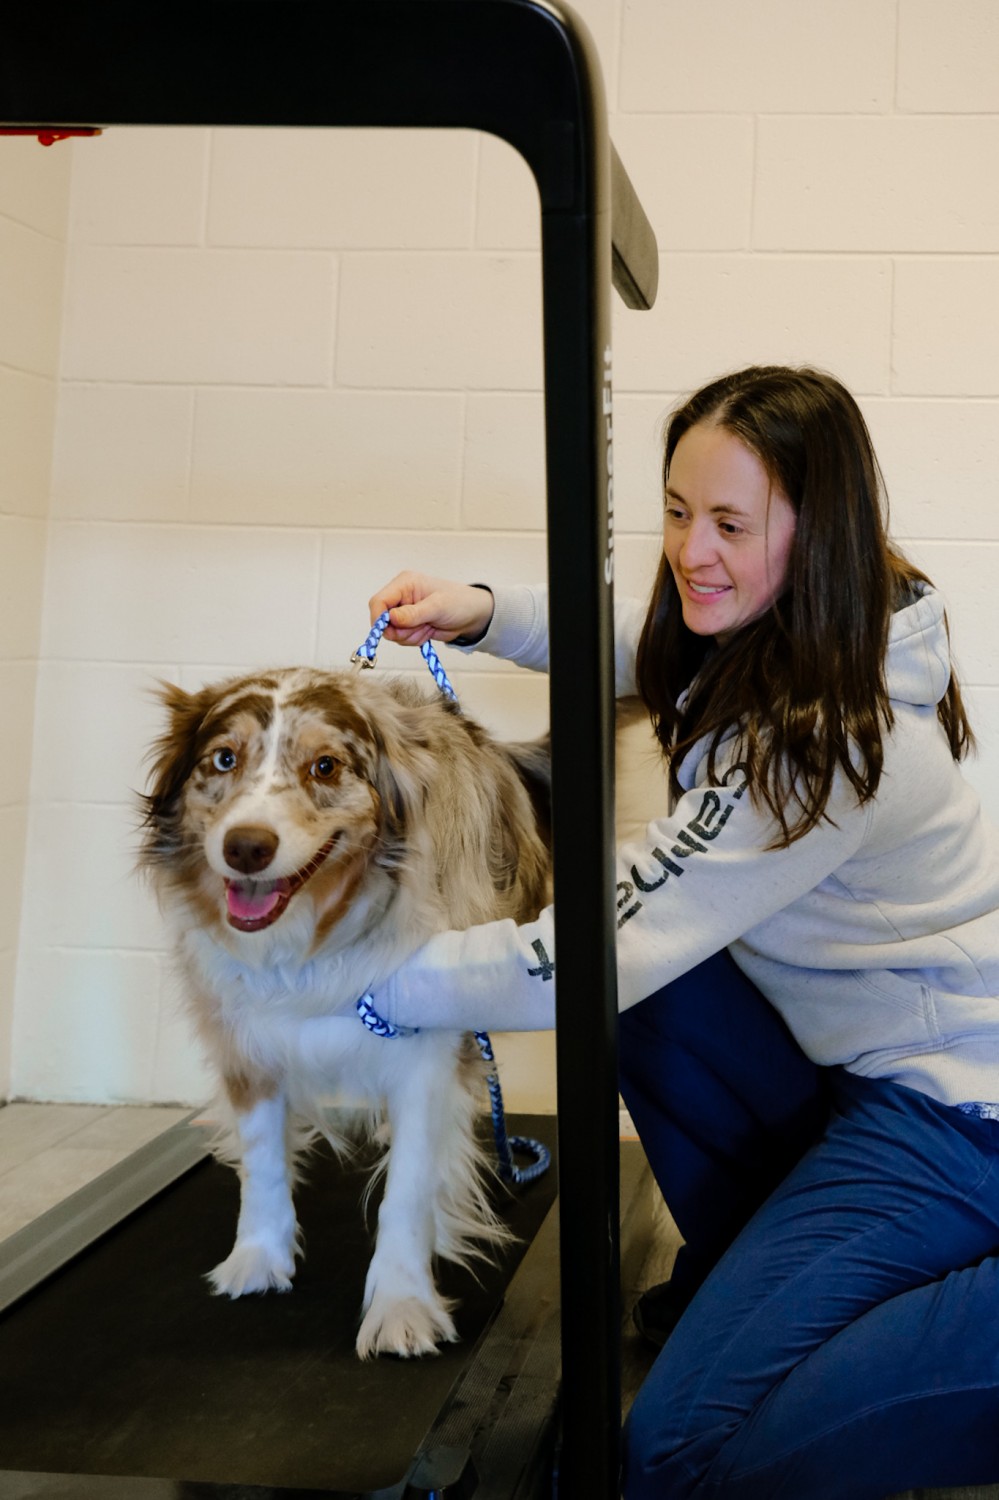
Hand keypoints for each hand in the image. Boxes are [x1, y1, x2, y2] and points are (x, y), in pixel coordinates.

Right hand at [368, 572, 493, 646]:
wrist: (473, 615)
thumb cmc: (460, 602)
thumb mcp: (438, 606)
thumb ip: (413, 613)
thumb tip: (390, 618)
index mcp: (404, 584)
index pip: (379, 601)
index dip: (379, 618)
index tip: (388, 631)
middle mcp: (401, 597)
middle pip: (382, 620)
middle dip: (400, 630)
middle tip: (420, 628)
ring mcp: (404, 612)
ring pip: (392, 632)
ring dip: (410, 636)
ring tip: (428, 626)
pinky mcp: (409, 625)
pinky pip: (401, 639)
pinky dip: (414, 639)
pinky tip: (428, 631)